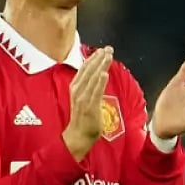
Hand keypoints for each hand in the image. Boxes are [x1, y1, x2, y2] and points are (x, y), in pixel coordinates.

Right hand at [62, 46, 113, 160]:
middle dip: (99, 58)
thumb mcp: (82, 98)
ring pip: (92, 78)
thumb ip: (88, 87)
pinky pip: (95, 92)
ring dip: (101, 66)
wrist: (77, 136)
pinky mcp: (89, 106)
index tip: (102, 50)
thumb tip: (98, 76)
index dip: (93, 58)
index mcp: (75, 87)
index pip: (84, 69)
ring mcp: (82, 98)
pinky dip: (99, 82)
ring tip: (108, 56)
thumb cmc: (82, 118)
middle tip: (108, 49)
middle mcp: (77, 90)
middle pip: (89, 70)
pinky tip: (104, 74)